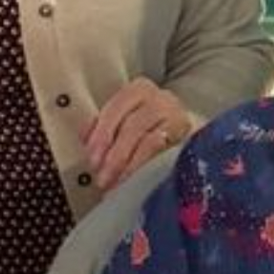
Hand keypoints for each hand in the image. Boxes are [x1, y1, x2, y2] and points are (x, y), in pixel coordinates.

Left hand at [83, 77, 189, 191]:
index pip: (116, 109)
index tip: (92, 159)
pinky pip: (165, 154)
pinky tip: (136, 181)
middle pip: (133, 126)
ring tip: (116, 183)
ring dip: (129, 165)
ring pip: (149, 142)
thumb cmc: (146, 127)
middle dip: (115, 155)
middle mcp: (160, 98)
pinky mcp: (188, 138)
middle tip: (102, 177)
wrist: (184, 130)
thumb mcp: (123, 120)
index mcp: (138, 90)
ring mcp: (176, 117)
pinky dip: (146, 168)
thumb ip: (102, 127)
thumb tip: (85, 137)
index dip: (102, 135)